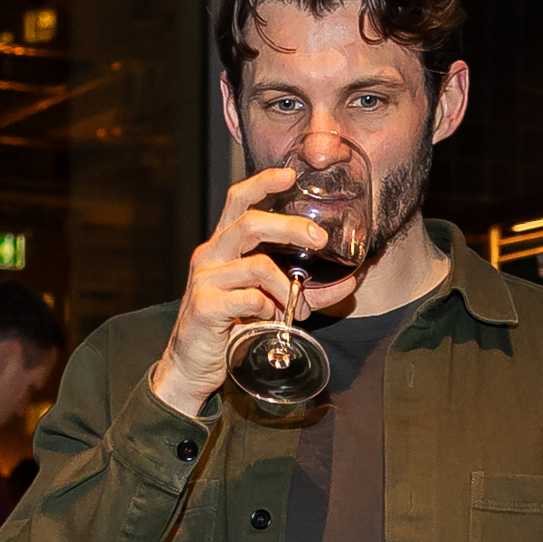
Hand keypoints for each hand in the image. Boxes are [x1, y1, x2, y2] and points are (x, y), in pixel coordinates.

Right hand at [150, 168, 327, 417]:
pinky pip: (249, 299)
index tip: (291, 175)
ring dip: (285, 288)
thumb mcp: (269, 302)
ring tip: (299, 309)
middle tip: (320, 240)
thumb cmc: (231, 328)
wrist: (192, 366)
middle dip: (289, 227)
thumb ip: (305, 291)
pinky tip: (271, 320)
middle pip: (249, 223)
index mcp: (222, 247)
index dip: (262, 182)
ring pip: (256, 266)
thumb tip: (350, 283)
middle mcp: (209, 256)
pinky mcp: (204, 306)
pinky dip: (269, 310)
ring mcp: (204, 280)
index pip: (237, 201)